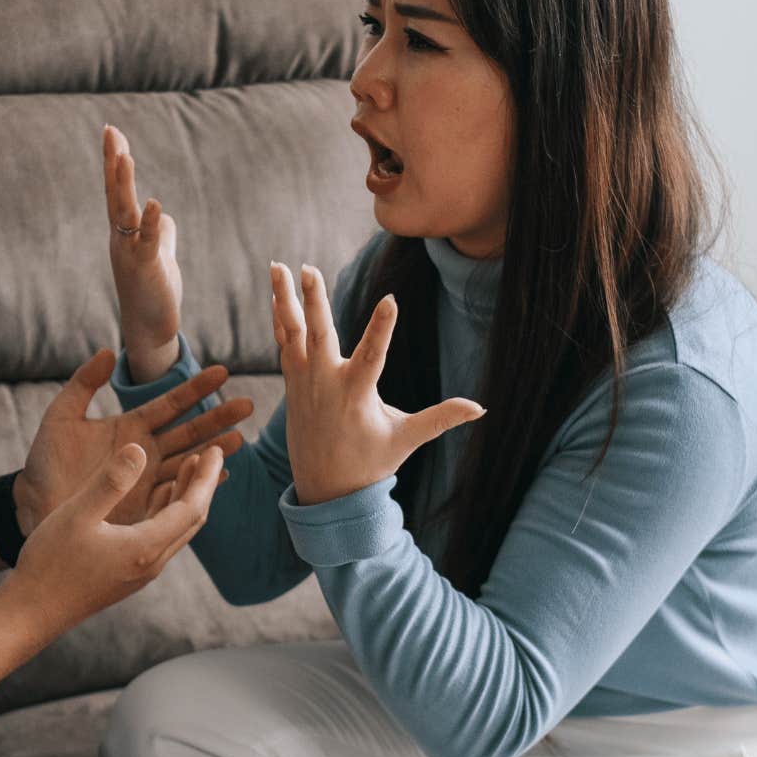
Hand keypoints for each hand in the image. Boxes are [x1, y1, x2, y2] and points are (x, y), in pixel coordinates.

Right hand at [6, 444, 222, 631]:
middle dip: (204, 485)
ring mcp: (141, 572)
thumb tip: (139, 449)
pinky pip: (161, 539)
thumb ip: (110, 482)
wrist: (32, 613)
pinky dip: (167, 512)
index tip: (216, 450)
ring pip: (177, 530)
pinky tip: (159, 497)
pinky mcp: (128, 574)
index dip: (206, 477)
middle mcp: (151, 563)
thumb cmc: (50, 563)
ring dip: (186, 497)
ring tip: (190, 466)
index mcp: (145, 548)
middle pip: (192, 520)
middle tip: (213, 452)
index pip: (192, 508)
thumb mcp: (77, 514)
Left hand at [16, 348, 252, 532]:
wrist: (33, 505)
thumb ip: (83, 384)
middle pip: (189, 431)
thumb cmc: (45, 463)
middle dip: (218, 418)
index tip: (222, 372)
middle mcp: (145, 451)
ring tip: (240, 440)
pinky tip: (219, 478)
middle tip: (248, 405)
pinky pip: (177, 494)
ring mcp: (147, 479)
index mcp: (130, 427)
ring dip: (214, 451)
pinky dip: (198, 485)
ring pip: (189, 461)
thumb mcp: (61, 417)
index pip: (170, 403)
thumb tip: (110, 352)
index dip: (196, 389)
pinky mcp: (144, 507)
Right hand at [104, 125, 182, 381]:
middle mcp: (122, 239)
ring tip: (124, 156)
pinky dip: (149, 222)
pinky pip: (147, 242)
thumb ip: (158, 233)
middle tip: (109, 131)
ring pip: (125, 213)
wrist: (149, 329)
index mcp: (125, 233)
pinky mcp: (146, 269)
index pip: (118, 190)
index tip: (112, 132)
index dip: (115, 161)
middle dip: (113, 162)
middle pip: (115, 193)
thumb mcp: (158, 255)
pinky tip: (153, 203)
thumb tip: (160, 214)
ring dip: (124, 185)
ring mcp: (131, 253)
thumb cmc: (152, 293)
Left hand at [270, 262, 485, 505]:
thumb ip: (440, 418)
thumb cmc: (370, 464)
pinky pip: (284, 345)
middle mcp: (326, 384)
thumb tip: (481, 407)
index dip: (383, 328)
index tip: (391, 300)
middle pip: (318, 335)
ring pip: (292, 333)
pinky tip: (275, 296)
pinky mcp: (293, 384)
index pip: (373, 355)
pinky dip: (280, 320)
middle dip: (313, 301)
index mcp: (356, 395)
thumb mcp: (406, 440)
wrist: (324, 491)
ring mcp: (304, 383)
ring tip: (278, 265)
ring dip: (285, 299)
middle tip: (305, 269)